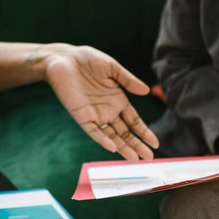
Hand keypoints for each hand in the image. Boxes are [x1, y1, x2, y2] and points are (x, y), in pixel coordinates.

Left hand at [43, 44, 159, 161]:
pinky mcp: (81, 115)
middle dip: (137, 145)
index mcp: (117, 100)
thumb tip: (147, 91)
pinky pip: (93, 131)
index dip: (144, 132)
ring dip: (123, 147)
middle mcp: (108, 110)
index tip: (155, 143)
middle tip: (149, 158)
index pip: (134, 120)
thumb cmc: (87, 60)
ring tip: (135, 159)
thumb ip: (128, 80)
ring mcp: (95, 115)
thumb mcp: (111, 68)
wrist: (62, 58)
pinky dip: (102, 139)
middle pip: (125, 132)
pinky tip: (112, 147)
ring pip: (111, 135)